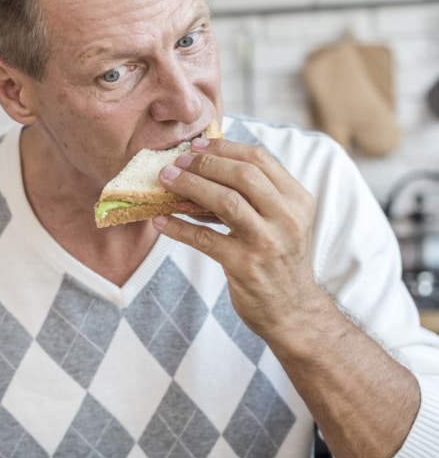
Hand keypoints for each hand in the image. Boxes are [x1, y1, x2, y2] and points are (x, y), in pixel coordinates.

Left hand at [153, 137, 317, 340]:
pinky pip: (204, 239)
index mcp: (297, 200)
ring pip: (225, 202)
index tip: (197, 145)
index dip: (225, 148)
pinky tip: (159, 221)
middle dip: (205, 163)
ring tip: (164, 181)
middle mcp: (286, 218)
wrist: (293, 312)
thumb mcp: (281, 223)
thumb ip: (255, 197)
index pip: (260, 159)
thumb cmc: (279, 262)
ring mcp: (267, 242)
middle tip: (177, 162)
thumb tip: (204, 169)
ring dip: (189, 186)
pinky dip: (178, 228)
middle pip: (243, 175)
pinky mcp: (245, 266)